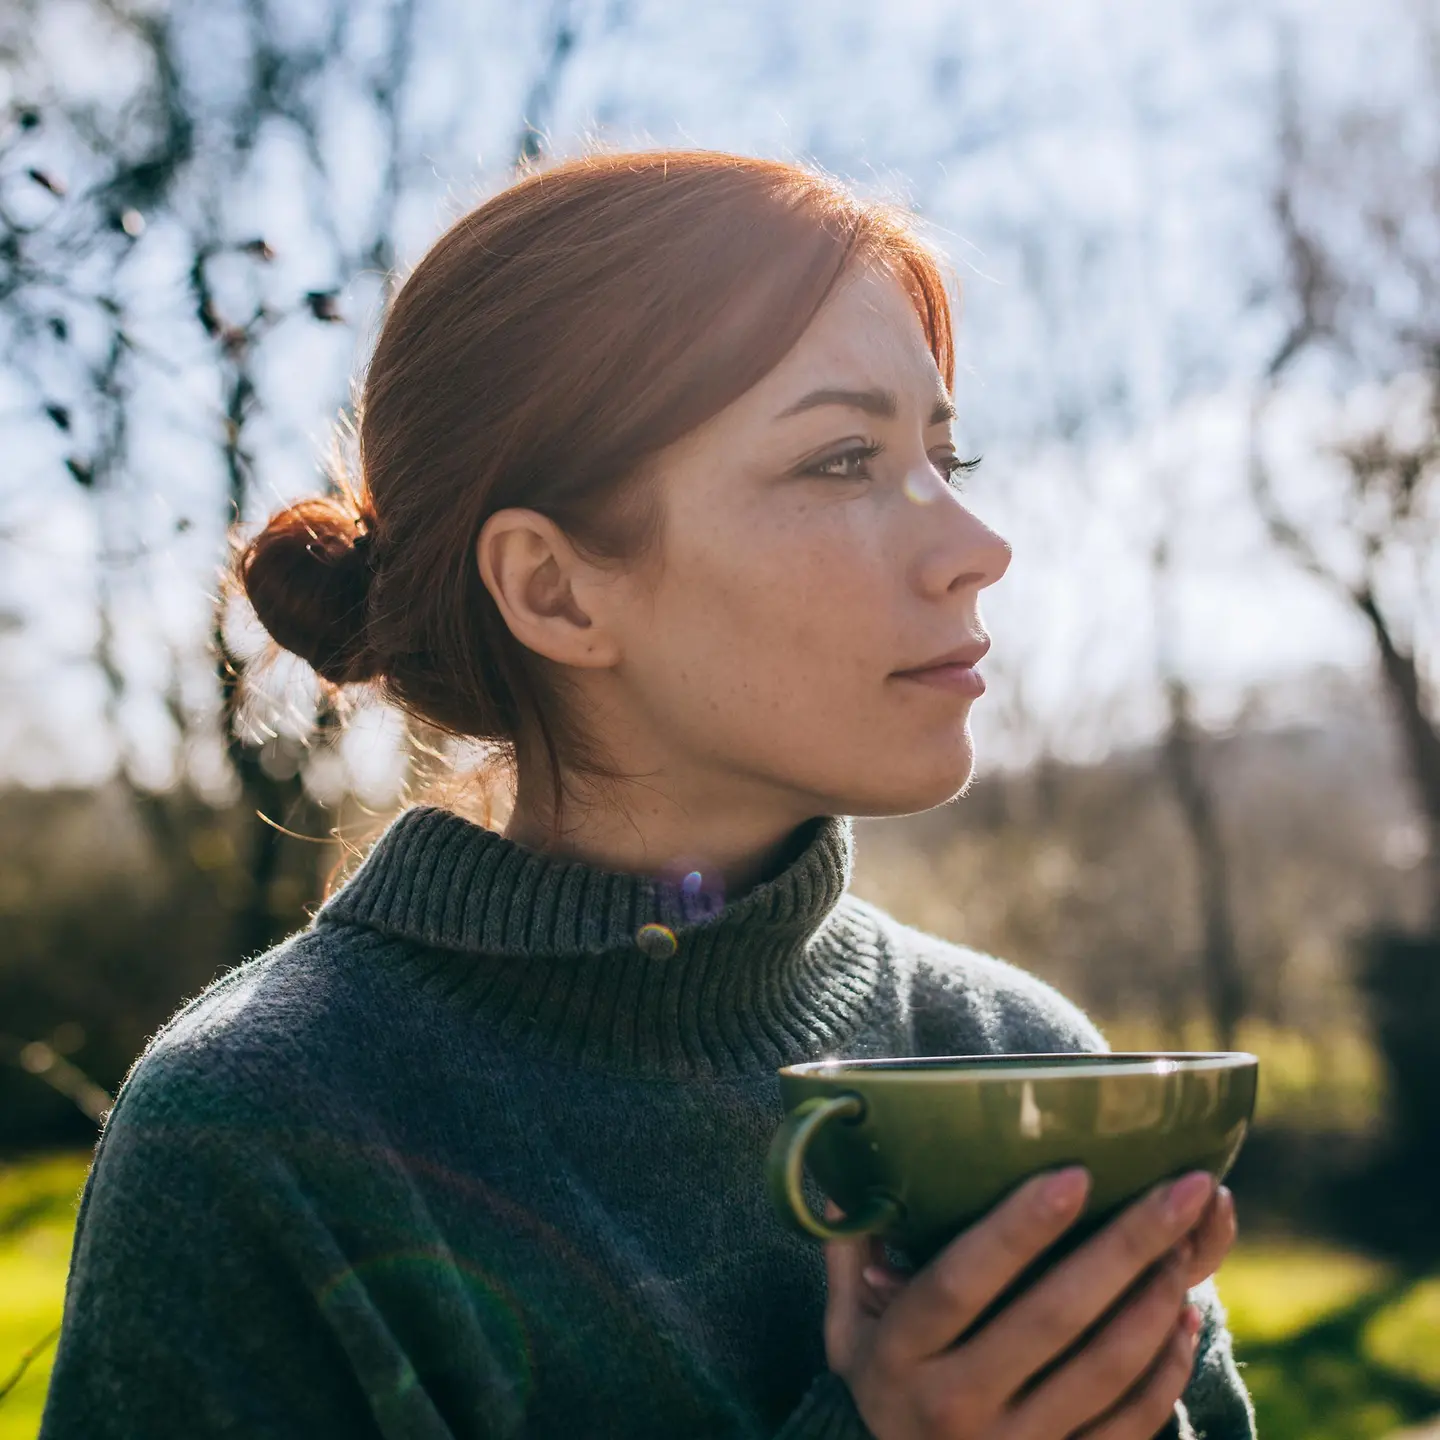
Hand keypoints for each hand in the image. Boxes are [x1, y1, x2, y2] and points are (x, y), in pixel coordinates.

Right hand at [822, 1168, 1236, 1438]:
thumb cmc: (881, 1387)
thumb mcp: (844, 1329)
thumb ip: (849, 1252)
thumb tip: (847, 1173)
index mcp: (898, 1356)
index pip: (959, 1282)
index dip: (1017, 1229)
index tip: (1075, 1173)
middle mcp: (954, 1406)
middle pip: (1051, 1317)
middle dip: (1126, 1245)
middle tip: (1184, 1184)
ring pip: (1104, 1369)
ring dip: (1154, 1300)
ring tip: (1189, 1239)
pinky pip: (1128, 1424)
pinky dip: (1164, 1369)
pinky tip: (1183, 1315)